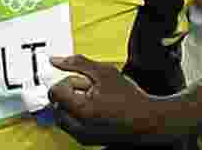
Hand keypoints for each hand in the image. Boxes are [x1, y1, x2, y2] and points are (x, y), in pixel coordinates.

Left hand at [48, 55, 173, 145]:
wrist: (147, 121)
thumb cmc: (130, 99)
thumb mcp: (104, 72)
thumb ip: (77, 63)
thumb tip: (55, 60)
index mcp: (80, 109)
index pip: (54, 92)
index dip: (67, 82)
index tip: (82, 81)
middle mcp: (78, 127)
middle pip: (56, 103)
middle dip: (70, 94)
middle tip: (91, 90)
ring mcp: (81, 136)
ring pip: (62, 115)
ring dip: (72, 105)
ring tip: (94, 100)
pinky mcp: (85, 141)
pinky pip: (71, 125)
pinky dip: (78, 116)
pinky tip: (96, 110)